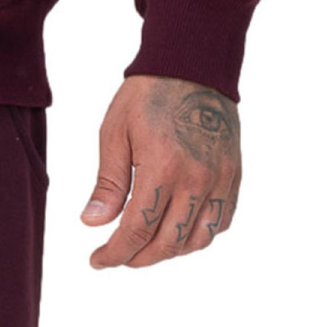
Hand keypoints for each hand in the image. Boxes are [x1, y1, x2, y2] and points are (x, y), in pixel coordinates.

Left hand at [79, 75, 240, 268]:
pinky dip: (199, 235)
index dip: (115, 253)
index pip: (138, 230)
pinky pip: (222, 221)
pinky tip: (178, 230)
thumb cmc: (147, 96)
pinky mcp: (234, 175)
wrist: (193, 66)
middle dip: (139, 258)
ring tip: (147, 246)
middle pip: (169, 243)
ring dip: (170, 252)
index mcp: (163, 167)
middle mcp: (197, 179)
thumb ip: (108, 184)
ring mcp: (221, 179)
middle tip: (119, 256)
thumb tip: (93, 224)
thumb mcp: (115, 134)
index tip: (97, 260)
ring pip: (199, 240)